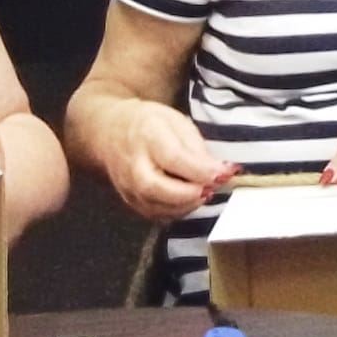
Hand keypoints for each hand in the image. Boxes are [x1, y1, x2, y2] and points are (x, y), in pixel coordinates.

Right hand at [89, 97, 238, 221]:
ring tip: (205, 193)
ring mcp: (129, 187)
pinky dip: (177, 212)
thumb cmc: (149, 124)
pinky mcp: (130, 202)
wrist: (110, 133)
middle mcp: (134, 165)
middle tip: (213, 187)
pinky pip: (155, 215)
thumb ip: (196, 147)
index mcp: (147, 136)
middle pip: (159, 188)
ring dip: (188, 205)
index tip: (225, 173)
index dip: (202, 170)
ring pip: (158, 207)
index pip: (174, 158)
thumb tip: (218, 171)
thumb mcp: (176, 122)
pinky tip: (190, 201)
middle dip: (191, 194)